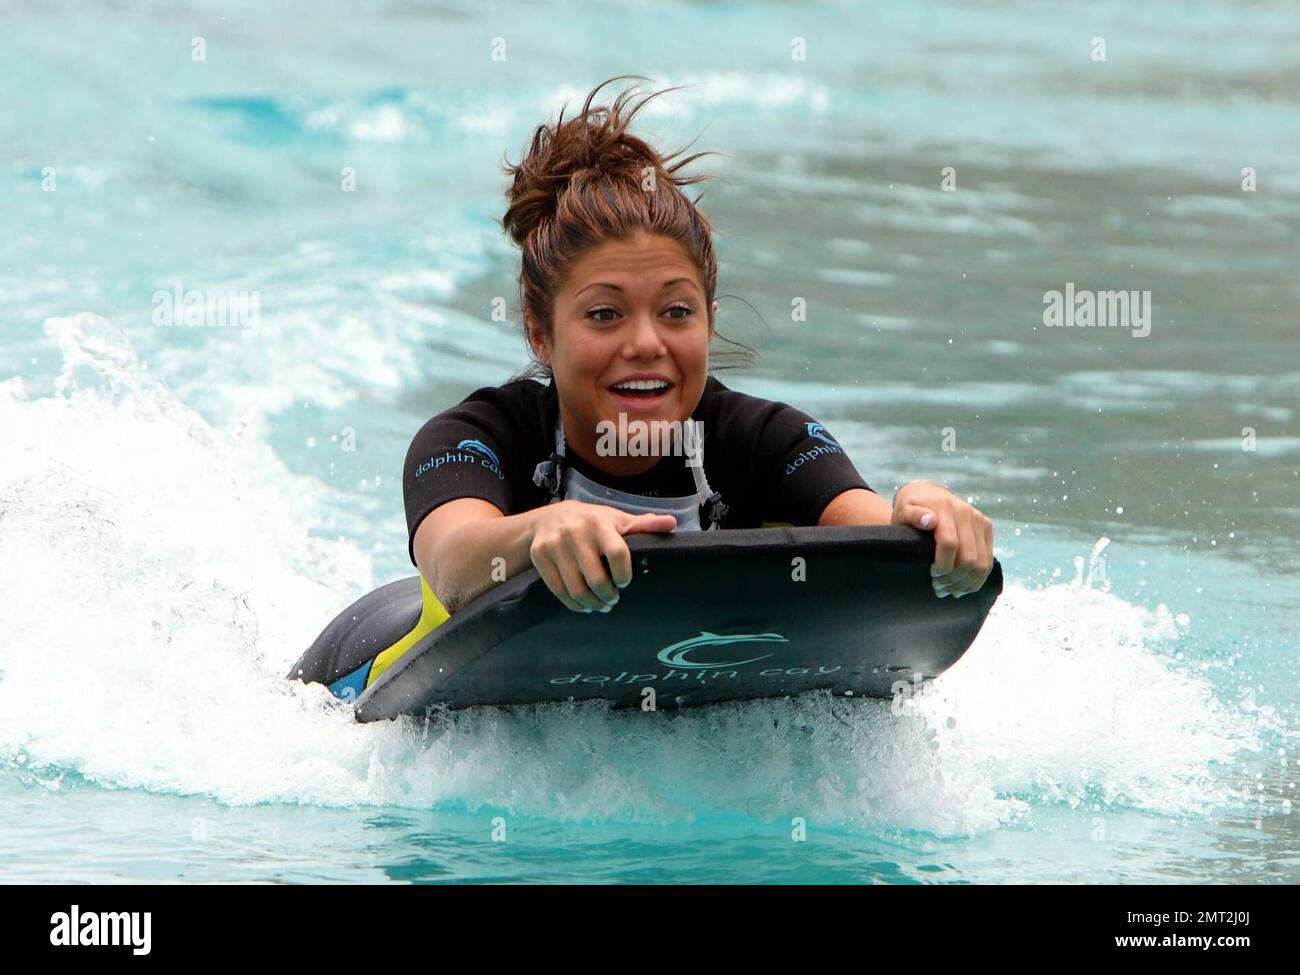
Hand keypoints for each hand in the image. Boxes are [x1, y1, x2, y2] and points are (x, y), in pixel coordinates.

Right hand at [528, 500, 677, 612]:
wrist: (548, 519)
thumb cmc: (591, 522)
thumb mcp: (617, 520)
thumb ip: (644, 525)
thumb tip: (672, 523)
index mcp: (600, 523)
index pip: (617, 553)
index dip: (624, 574)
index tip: (625, 583)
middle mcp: (575, 532)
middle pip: (596, 578)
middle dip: (608, 596)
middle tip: (613, 600)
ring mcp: (555, 544)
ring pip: (576, 588)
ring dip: (591, 604)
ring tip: (600, 605)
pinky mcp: (539, 556)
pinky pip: (558, 590)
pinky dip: (573, 604)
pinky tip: (582, 605)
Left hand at [891, 481, 993, 597]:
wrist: (928, 494)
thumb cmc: (912, 507)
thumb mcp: (904, 509)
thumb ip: (914, 515)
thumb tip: (929, 521)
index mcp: (946, 509)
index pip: (950, 544)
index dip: (942, 566)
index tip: (932, 576)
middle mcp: (968, 513)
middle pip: (969, 558)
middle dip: (954, 579)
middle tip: (938, 588)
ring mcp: (981, 521)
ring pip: (982, 563)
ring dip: (966, 583)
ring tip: (949, 590)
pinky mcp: (987, 529)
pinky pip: (988, 561)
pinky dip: (976, 579)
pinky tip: (961, 587)